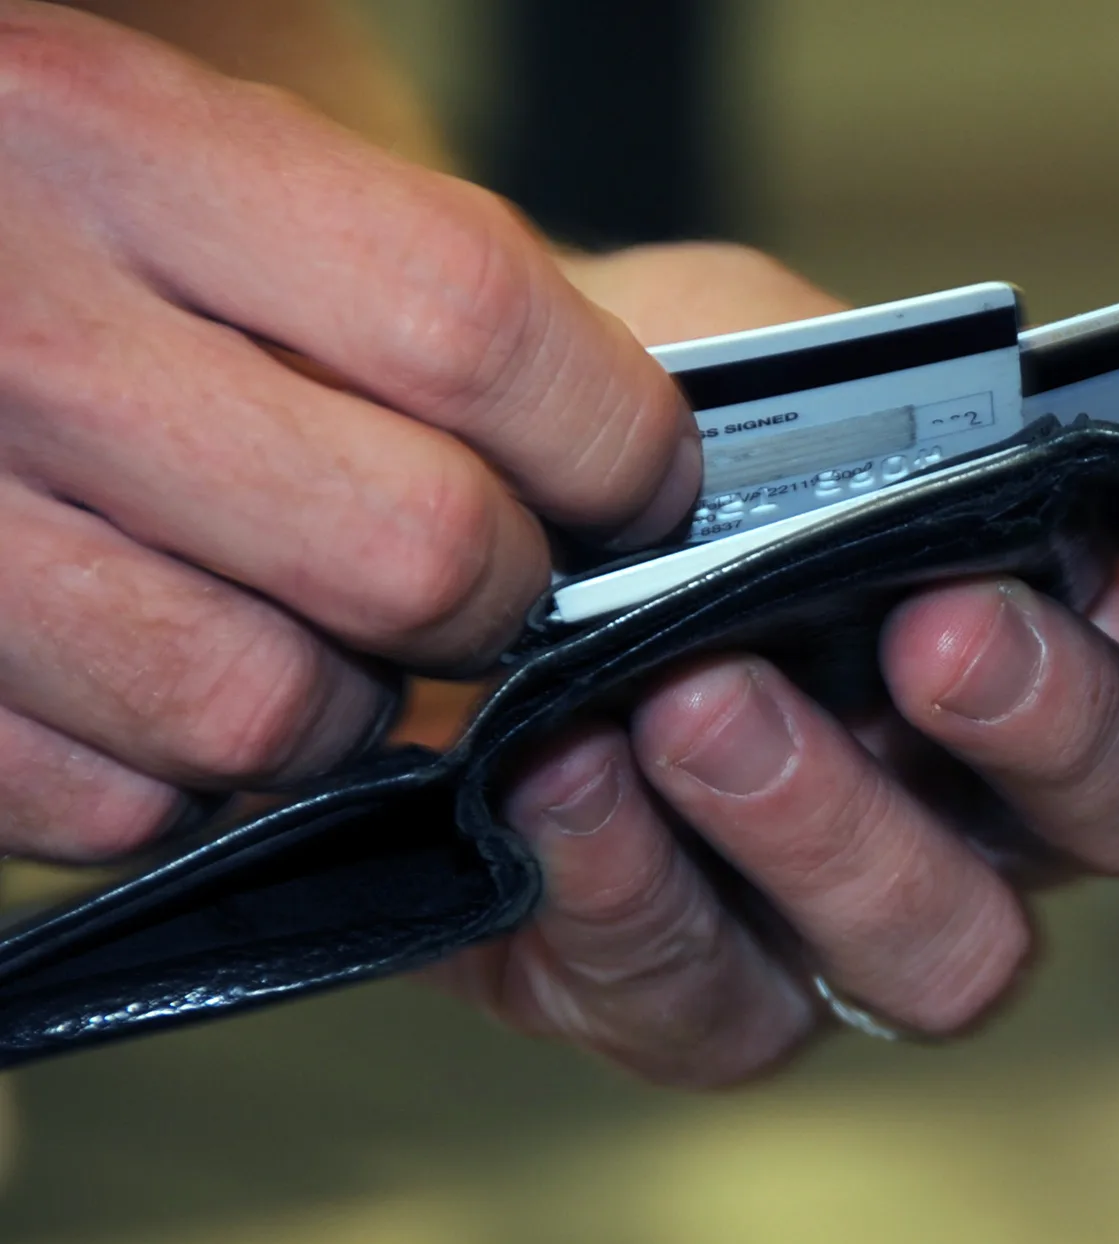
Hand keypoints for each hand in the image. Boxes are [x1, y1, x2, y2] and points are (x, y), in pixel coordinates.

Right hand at [0, 2, 694, 858]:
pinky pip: (121, 808)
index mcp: (124, 146)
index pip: (472, 328)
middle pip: (410, 550)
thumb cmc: (35, 199)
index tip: (639, 485)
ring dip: (340, 705)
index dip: (608, 438)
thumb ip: (392, 267)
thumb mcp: (190, 143)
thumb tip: (629, 446)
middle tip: (478, 571)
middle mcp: (25, 338)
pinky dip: (179, 777)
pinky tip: (166, 676)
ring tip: (310, 628)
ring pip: (266, 711)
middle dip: (494, 591)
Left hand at [445, 245, 1118, 1086]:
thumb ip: (895, 411)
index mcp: (1094, 624)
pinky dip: (646, 900)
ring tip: (704, 708)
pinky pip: (726, 1014)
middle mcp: (1020, 794)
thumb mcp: (772, 358)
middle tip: (944, 634)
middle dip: (1062, 728)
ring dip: (845, 837)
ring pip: (959, 963)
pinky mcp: (705, 992)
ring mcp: (870, 909)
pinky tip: (565, 782)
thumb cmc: (649, 426)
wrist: (441, 501)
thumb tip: (968, 494)